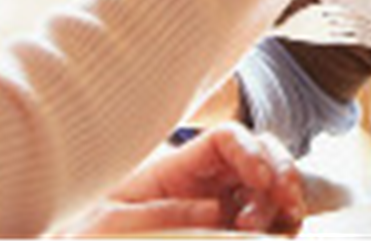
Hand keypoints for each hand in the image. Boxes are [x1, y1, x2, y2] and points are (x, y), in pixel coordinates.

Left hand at [63, 123, 304, 236]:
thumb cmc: (86, 235)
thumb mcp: (111, 224)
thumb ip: (159, 216)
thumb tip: (216, 212)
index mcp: (177, 169)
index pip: (227, 139)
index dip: (252, 152)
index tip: (261, 181)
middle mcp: (206, 184)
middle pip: (262, 156)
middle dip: (281, 173)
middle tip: (284, 206)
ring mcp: (221, 211)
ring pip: (271, 191)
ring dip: (284, 205)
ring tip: (272, 232)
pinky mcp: (226, 235)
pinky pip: (268, 225)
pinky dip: (281, 228)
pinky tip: (274, 239)